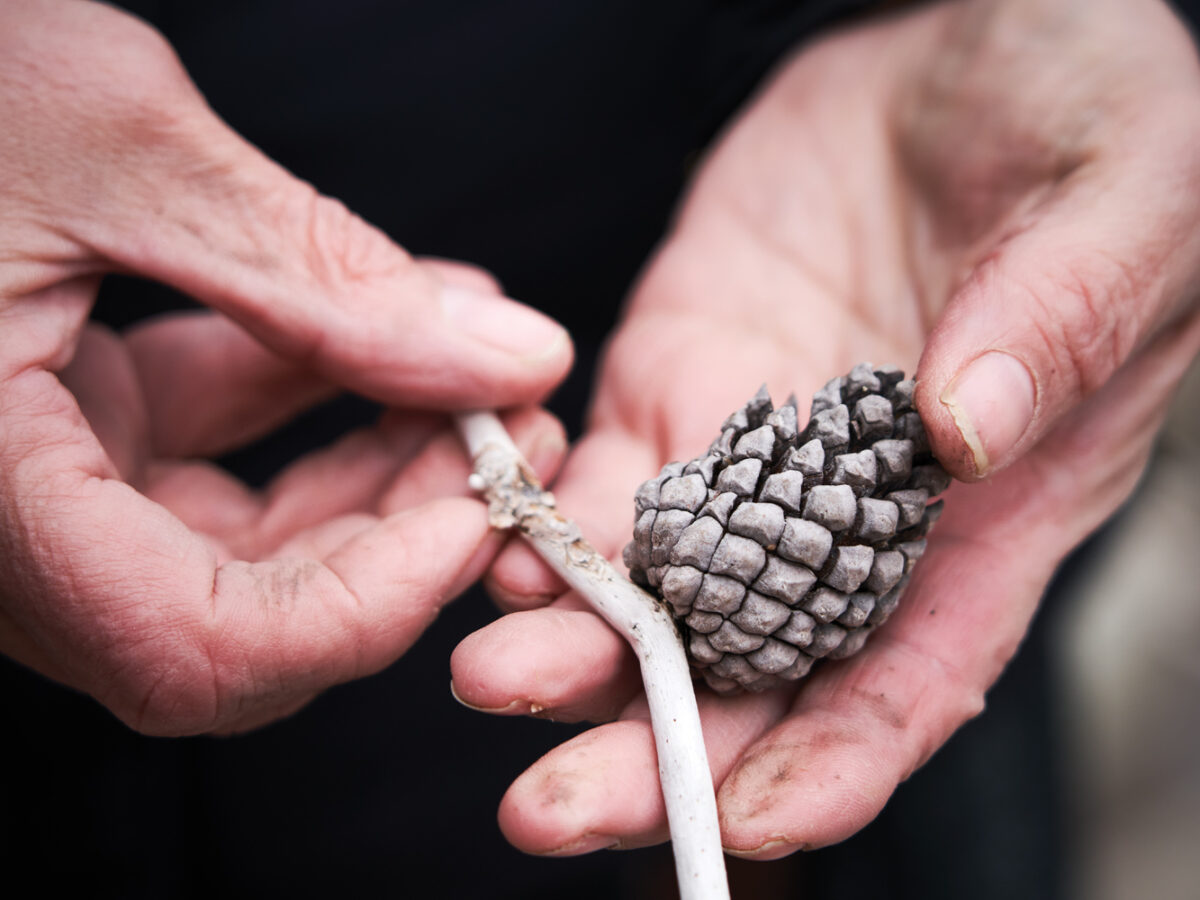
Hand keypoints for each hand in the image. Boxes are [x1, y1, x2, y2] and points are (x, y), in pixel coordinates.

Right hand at [0, 0, 570, 733]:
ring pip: (239, 541)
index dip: (364, 611)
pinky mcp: (48, 421)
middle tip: (508, 437)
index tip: (480, 515)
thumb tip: (512, 357)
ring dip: (374, 467)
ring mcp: (27, 479)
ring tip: (475, 375)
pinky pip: (203, 454)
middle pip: (242, 613)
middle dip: (401, 533)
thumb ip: (319, 273)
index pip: (193, 649)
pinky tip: (392, 328)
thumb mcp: (121, 148)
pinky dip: (306, 396)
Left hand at [451, 0, 1199, 856]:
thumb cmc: (1086, 119)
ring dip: (574, 648)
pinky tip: (491, 554)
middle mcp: (859, 513)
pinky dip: (549, 528)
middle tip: (546, 805)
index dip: (830, 764)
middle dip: (654, 750)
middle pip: (755, 671)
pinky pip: (605, 482)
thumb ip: (1055, 318)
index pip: (909, 676)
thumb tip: (970, 426)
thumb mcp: (1120, 198)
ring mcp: (758, 454)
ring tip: (489, 677)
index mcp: (990, 510)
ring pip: (659, 593)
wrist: (969, 45)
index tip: (741, 823)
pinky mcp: (680, 383)